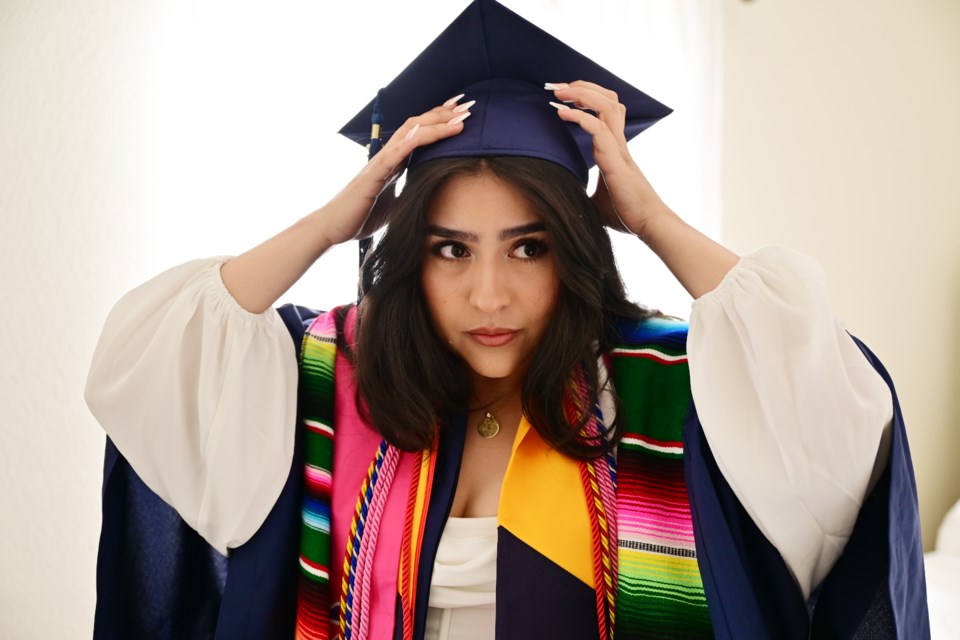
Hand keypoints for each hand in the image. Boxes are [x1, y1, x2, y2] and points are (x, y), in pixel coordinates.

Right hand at [317, 98, 472, 246]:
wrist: (333, 228)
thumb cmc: (360, 217)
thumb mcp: (395, 205)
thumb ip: (409, 195)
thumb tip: (428, 197)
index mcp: (394, 163)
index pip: (420, 134)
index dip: (441, 121)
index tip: (462, 113)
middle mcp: (387, 156)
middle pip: (418, 126)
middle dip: (444, 114)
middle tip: (469, 105)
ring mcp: (379, 163)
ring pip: (410, 134)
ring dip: (437, 124)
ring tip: (460, 117)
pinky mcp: (372, 175)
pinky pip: (393, 154)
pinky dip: (410, 141)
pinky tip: (425, 132)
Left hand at [546, 81, 669, 240]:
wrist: (647, 225)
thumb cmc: (626, 214)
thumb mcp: (595, 201)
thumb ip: (582, 192)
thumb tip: (563, 199)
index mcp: (614, 149)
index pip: (605, 110)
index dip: (585, 97)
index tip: (561, 96)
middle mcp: (618, 143)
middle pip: (608, 99)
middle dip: (581, 87)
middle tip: (556, 86)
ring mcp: (619, 149)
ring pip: (606, 105)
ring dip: (581, 94)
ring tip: (559, 92)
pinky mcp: (615, 160)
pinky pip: (598, 128)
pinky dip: (579, 116)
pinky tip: (562, 113)